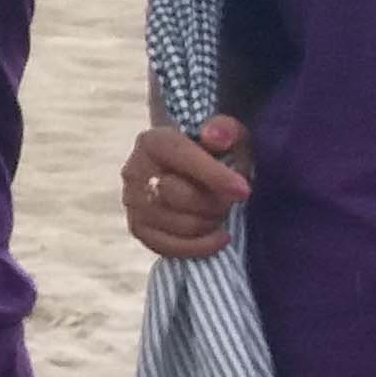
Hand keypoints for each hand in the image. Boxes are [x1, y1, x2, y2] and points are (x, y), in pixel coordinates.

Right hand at [122, 111, 247, 258]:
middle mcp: (134, 170)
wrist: (192, 173)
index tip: (243, 190)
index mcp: (154, 141)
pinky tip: (218, 237)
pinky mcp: (138, 228)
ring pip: (177, 224)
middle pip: (177, 196)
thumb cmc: (215, 154)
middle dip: (213, 203)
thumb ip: (226, 129)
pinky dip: (199, 247)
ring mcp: (132, 201)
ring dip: (209, 223)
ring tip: (220, 213)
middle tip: (230, 202)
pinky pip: (167, 247)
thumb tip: (215, 136)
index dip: (214, 175)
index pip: (180, 156)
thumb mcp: (229, 136)